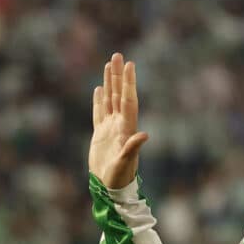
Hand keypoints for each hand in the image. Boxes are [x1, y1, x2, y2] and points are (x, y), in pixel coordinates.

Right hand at [89, 52, 148, 188]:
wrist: (110, 188)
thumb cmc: (119, 177)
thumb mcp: (125, 163)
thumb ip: (133, 148)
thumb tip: (145, 135)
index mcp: (126, 128)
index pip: (128, 100)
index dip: (129, 83)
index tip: (130, 65)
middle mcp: (120, 124)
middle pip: (119, 94)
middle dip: (119, 75)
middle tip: (118, 55)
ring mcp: (110, 128)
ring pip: (110, 99)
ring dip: (110, 82)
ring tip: (109, 65)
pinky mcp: (100, 134)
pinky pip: (99, 112)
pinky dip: (99, 100)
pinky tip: (99, 89)